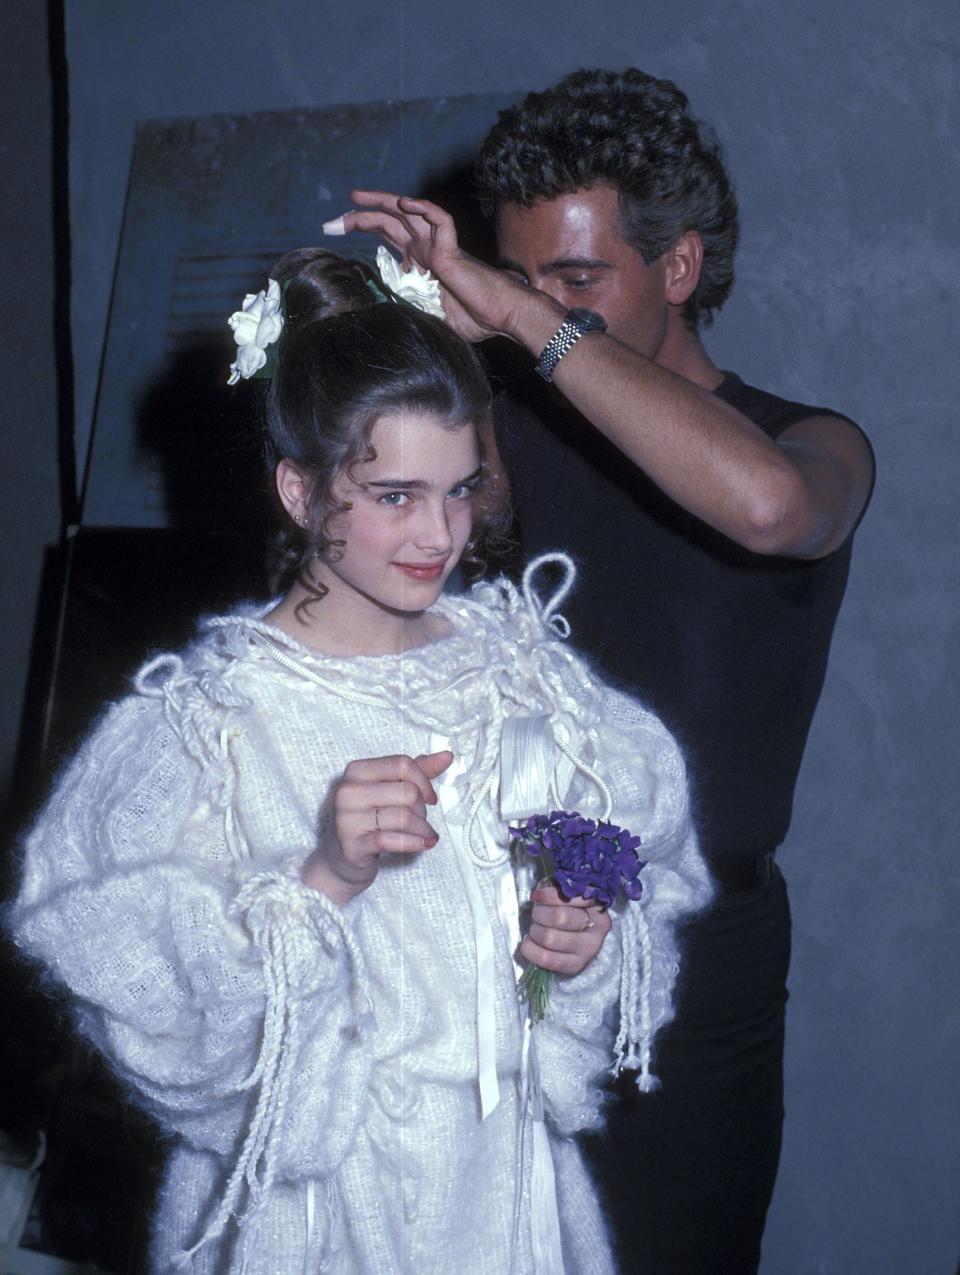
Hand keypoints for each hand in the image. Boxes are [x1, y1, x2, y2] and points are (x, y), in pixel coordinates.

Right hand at [301, 751, 452, 905]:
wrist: (341, 858)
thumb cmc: (369, 819)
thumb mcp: (389, 790)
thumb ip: (416, 771)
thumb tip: (447, 756)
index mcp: (357, 770)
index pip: (402, 764)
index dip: (424, 781)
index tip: (430, 797)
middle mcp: (348, 791)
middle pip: (406, 792)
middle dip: (422, 809)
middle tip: (420, 820)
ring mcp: (347, 819)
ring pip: (403, 816)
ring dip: (422, 828)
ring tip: (425, 834)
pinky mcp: (352, 845)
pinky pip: (391, 839)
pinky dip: (415, 842)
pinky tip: (425, 844)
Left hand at [324, 190, 542, 343]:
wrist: (498, 317)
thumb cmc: (471, 318)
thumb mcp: (425, 314)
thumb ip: (405, 306)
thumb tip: (377, 310)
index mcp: (418, 262)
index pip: (385, 235)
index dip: (361, 228)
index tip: (333, 230)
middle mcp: (425, 249)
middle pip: (389, 220)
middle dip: (359, 216)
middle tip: (332, 220)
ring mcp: (437, 246)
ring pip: (408, 212)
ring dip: (381, 202)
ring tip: (355, 198)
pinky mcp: (452, 248)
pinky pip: (439, 219)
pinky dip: (423, 208)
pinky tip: (404, 202)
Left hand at [519, 883, 611, 975]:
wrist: (579, 939)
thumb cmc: (570, 910)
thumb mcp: (567, 893)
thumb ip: (558, 888)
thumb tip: (542, 890)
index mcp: (598, 906)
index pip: (574, 898)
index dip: (550, 895)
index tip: (536, 896)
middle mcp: (598, 930)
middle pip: (559, 918)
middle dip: (540, 913)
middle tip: (536, 913)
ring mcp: (589, 951)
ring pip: (550, 938)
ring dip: (534, 930)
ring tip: (535, 928)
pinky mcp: (575, 966)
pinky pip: (546, 959)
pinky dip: (530, 949)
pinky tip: (530, 943)